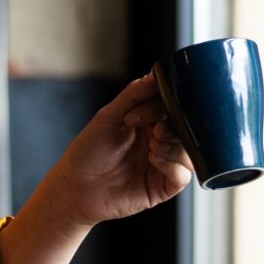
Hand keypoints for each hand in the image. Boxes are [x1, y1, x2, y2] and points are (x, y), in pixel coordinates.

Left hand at [39, 72, 195, 225]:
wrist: (75, 188)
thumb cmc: (87, 153)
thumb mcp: (108, 116)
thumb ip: (133, 95)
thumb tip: (155, 74)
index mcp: (148, 123)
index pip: (172, 108)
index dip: (168, 106)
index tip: (148, 111)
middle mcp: (158, 142)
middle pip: (186, 129)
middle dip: (174, 127)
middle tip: (155, 130)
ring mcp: (162, 165)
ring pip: (189, 151)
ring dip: (174, 145)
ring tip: (152, 146)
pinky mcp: (161, 187)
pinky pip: (182, 175)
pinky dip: (173, 165)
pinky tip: (154, 160)